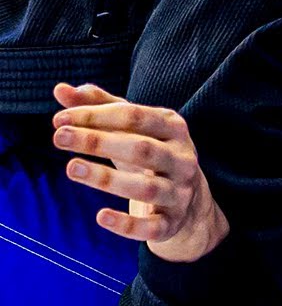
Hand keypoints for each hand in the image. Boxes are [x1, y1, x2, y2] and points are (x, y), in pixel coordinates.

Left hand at [51, 83, 228, 262]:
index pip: (134, 115)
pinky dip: (126, 224)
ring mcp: (180, 191)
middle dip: (98, 142)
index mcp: (174, 128)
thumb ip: (100, 107)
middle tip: (58, 137)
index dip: (95, 115)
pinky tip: (100, 217)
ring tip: (71, 168)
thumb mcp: (133, 129)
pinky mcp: (171, 222)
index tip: (59, 119)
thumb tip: (61, 89)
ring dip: (106, 178)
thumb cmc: (151, 154)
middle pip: (142, 148)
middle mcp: (182, 158)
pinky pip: (151, 226)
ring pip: (146, 187)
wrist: (189, 202)